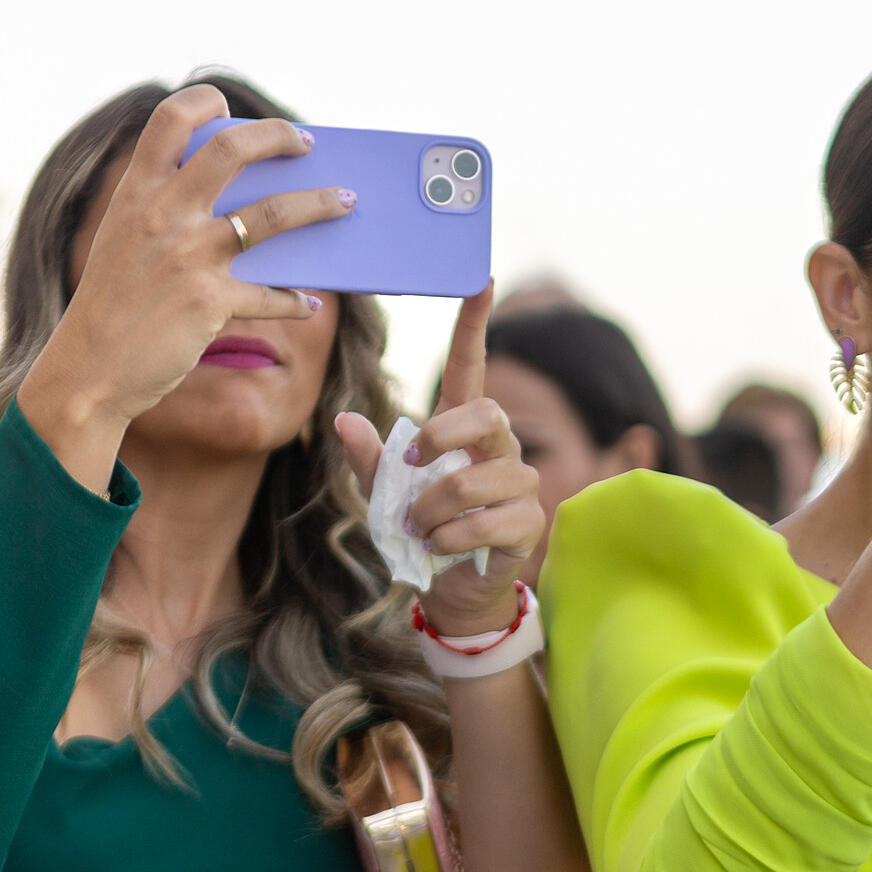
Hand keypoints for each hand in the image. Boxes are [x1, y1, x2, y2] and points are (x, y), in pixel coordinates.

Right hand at [30, 85, 354, 428]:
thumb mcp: (124, 245)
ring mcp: (189, 256)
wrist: (89, 370)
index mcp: (135, 194)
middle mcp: (163, 215)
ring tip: (345, 202)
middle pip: (233, 150)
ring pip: (274, 214)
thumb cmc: (112, 308)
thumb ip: (165, 216)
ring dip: (320, 204)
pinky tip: (309, 302)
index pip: (169, 120)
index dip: (203, 101)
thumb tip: (241, 209)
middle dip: (279, 137)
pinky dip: (295, 299)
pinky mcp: (211, 301)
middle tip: (306, 142)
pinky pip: (273, 293)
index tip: (228, 104)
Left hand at [335, 283, 543, 635]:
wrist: (449, 592)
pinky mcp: (528, 523)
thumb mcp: (382, 496)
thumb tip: (343, 418)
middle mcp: (499, 448)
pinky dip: (449, 538)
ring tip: (418, 527)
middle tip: (410, 464)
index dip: (475, 324)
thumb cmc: (420, 533)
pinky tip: (439, 548)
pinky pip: (485, 521)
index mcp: (462, 431)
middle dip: (442, 436)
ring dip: (432, 507)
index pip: (470, 368)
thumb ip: (369, 460)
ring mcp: (520, 484)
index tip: (481, 279)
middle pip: (486, 414)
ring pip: (477, 479)